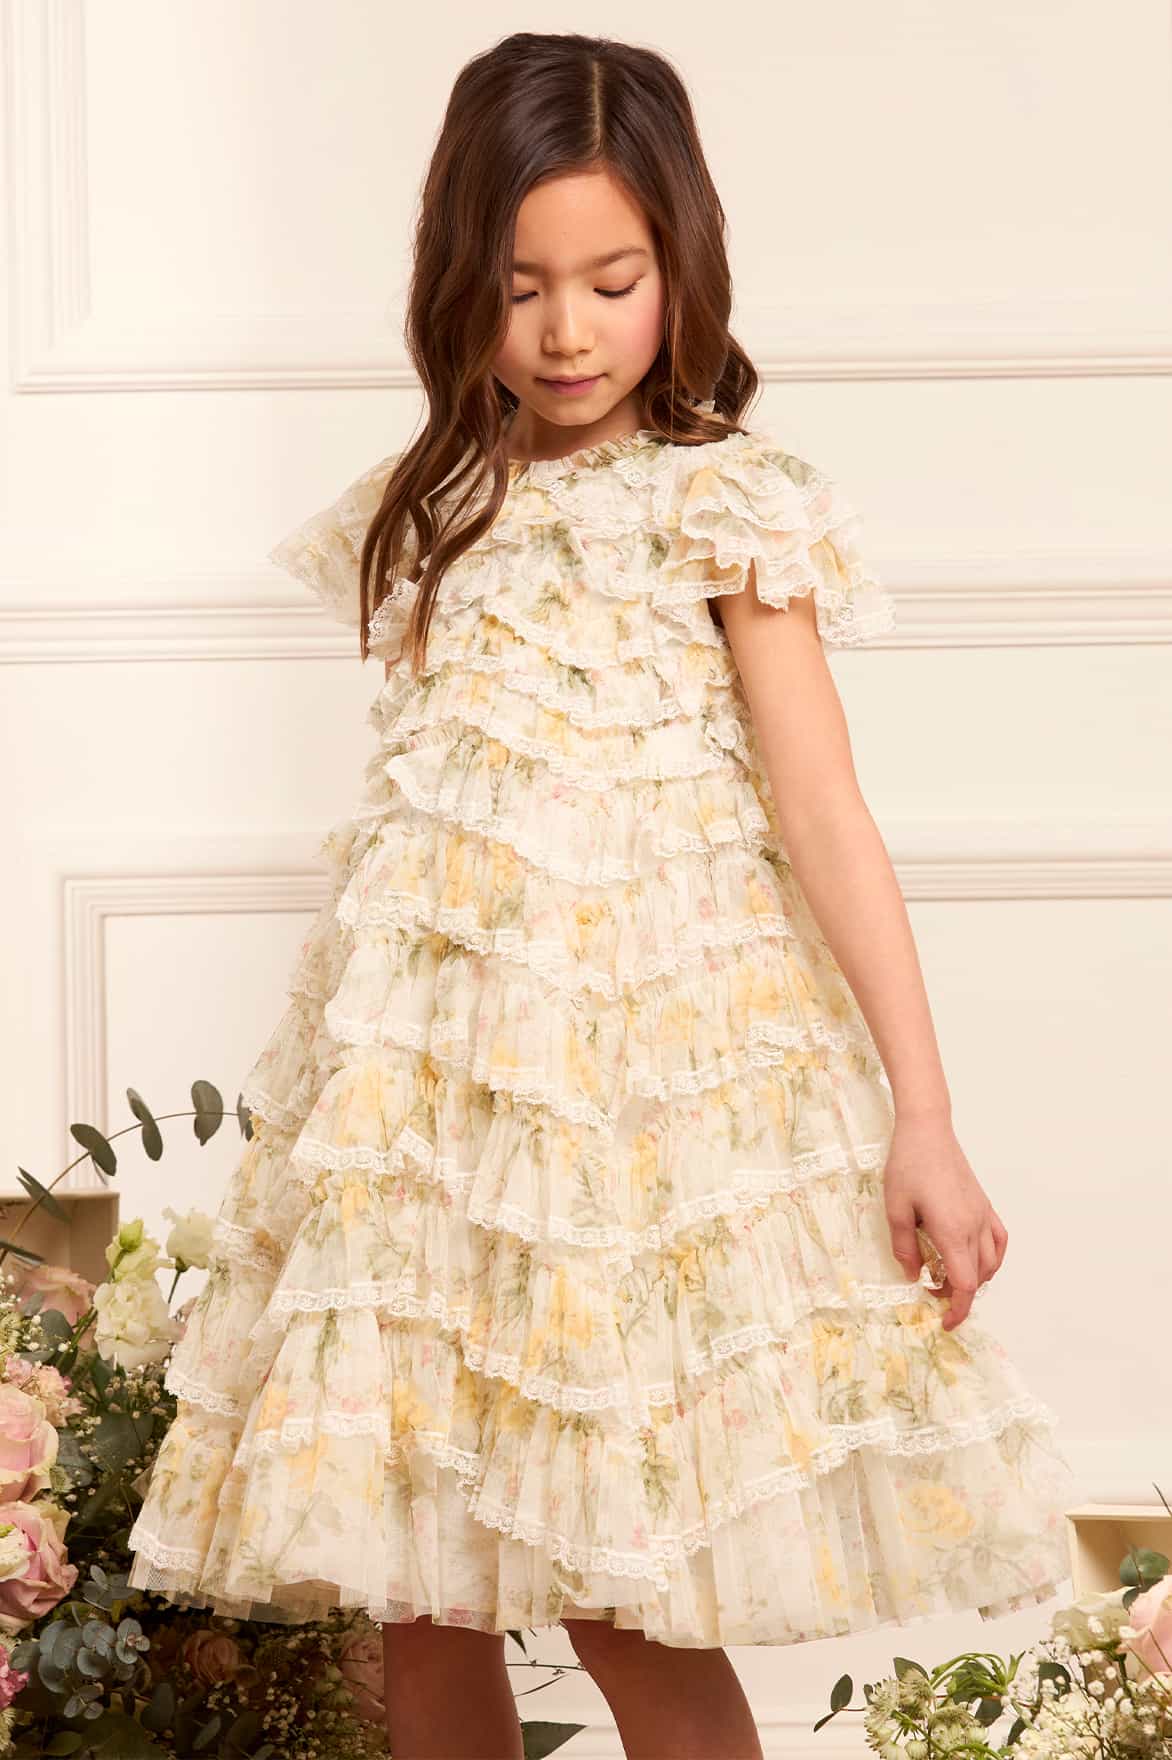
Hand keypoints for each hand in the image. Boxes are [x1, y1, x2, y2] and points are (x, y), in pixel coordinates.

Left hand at [882, 1113, 1007, 1330]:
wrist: (928, 1130)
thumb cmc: (907, 1165)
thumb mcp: (895, 1208)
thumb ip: (904, 1247)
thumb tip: (912, 1276)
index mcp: (952, 1232)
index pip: (964, 1284)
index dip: (957, 1308)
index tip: (945, 1321)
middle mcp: (974, 1227)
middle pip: (977, 1277)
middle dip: (958, 1295)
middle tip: (931, 1292)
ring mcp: (983, 1215)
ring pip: (991, 1262)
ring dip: (974, 1278)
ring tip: (947, 1277)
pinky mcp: (984, 1204)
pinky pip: (1000, 1240)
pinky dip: (993, 1258)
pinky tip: (977, 1259)